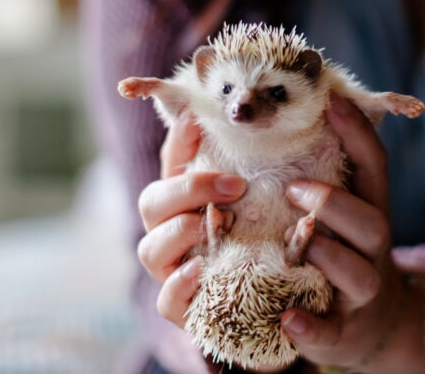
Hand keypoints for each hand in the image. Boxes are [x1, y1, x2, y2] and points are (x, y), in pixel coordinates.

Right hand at [136, 113, 246, 326]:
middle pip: (151, 201)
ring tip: (216, 225)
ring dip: (181, 232)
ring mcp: (171, 271)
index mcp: (185, 198)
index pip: (171, 160)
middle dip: (189, 189)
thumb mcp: (262, 196)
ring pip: (149, 249)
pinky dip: (179, 285)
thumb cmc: (264, 236)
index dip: (180, 140)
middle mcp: (169, 231)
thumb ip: (250, 161)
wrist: (275, 300)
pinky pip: (166, 301)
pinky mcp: (183, 309)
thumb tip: (236, 117)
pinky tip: (201, 269)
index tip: (198, 120)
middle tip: (235, 185)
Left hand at [278, 93, 408, 368]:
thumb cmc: (339, 249)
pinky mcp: (341, 331)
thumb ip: (322, 167)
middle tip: (292, 187)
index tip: (332, 100)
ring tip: (299, 244)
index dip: (358, 133)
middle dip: (335, 202)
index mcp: (369, 208)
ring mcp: (361, 291)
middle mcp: (372, 247)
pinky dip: (310, 328)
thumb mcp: (339, 208)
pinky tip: (288, 319)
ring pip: (358, 273)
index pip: (374, 165)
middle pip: (371, 221)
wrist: (368, 325)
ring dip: (327, 255)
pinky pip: (330, 331)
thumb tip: (286, 111)